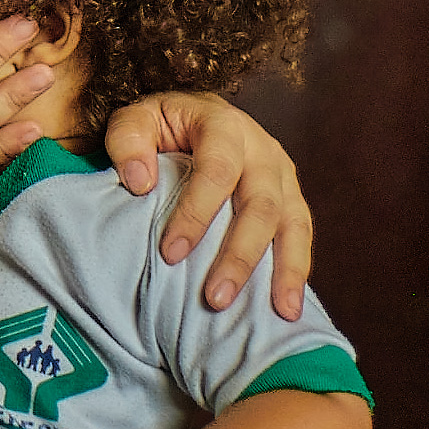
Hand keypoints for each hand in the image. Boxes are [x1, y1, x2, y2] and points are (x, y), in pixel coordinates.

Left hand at [103, 92, 311, 319]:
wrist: (193, 116)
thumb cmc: (160, 125)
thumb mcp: (134, 120)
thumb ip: (127, 141)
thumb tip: (140, 183)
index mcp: (223, 125)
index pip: (216, 170)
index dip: (196, 213)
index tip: (170, 253)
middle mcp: (261, 149)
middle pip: (260, 204)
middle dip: (239, 255)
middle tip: (214, 298)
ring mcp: (282, 174)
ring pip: (291, 222)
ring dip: (283, 269)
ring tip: (276, 312)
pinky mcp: (291, 196)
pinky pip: (301, 234)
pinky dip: (297, 270)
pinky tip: (289, 307)